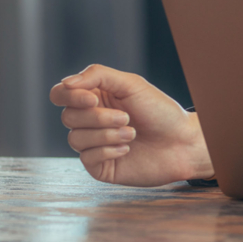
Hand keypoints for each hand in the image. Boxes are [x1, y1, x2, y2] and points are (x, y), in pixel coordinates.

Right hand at [49, 64, 213, 186]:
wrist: (182, 142)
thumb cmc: (160, 111)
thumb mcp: (131, 84)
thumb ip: (97, 76)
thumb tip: (66, 83)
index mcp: (95, 98)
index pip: (60, 94)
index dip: (69, 96)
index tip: (93, 99)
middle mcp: (90, 121)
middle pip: (68, 117)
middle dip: (98, 118)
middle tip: (126, 118)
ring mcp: (94, 144)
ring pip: (75, 139)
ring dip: (106, 135)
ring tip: (132, 134)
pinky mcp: (100, 166)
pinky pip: (86, 158)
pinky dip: (108, 151)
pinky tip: (127, 149)